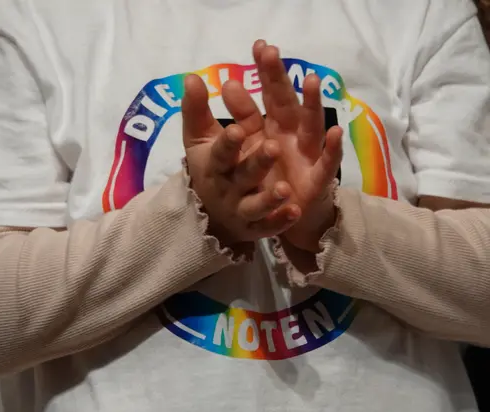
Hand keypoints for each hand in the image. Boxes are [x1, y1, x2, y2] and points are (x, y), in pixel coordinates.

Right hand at [182, 74, 300, 245]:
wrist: (211, 214)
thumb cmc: (211, 167)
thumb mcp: (200, 140)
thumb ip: (197, 111)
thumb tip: (191, 76)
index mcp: (216, 163)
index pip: (221, 151)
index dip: (228, 143)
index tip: (237, 129)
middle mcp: (230, 186)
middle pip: (244, 175)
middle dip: (257, 162)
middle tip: (274, 148)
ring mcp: (245, 208)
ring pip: (257, 205)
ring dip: (270, 198)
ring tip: (284, 189)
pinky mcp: (257, 227)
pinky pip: (270, 226)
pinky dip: (281, 221)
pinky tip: (295, 212)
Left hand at [252, 41, 343, 251]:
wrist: (278, 216)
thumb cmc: (263, 176)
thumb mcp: (242, 148)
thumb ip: (235, 118)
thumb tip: (225, 82)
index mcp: (272, 125)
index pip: (268, 94)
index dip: (265, 71)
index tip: (259, 46)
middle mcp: (291, 134)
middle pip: (286, 103)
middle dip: (280, 78)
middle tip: (272, 52)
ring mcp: (306, 155)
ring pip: (310, 127)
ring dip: (312, 105)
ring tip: (311, 80)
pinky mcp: (316, 180)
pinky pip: (326, 165)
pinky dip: (332, 150)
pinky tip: (336, 133)